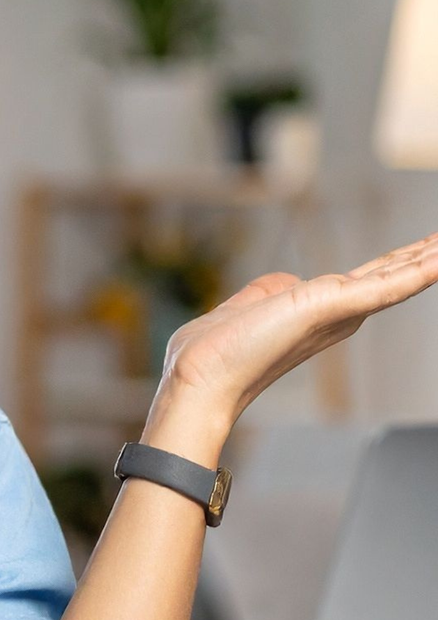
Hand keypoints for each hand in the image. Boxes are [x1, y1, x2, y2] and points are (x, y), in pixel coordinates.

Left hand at [154, 229, 437, 434]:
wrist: (204, 374)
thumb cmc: (217, 350)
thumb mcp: (250, 304)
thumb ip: (272, 290)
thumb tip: (285, 282)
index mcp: (321, 311)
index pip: (369, 279)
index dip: (398, 261)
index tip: (426, 246)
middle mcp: (339, 315)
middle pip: (392, 275)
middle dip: (424, 256)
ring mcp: (342, 311)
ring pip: (399, 278)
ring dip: (430, 259)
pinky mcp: (339, 305)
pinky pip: (390, 284)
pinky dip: (421, 271)